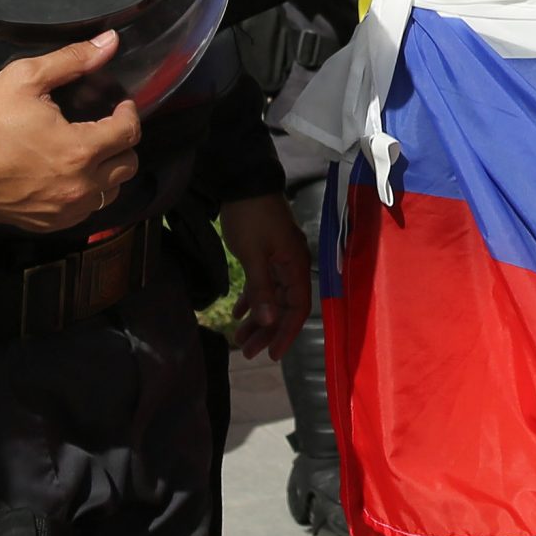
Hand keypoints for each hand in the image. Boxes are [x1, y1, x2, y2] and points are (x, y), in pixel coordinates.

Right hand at [0, 33, 143, 235]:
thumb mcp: (26, 78)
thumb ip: (72, 60)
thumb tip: (111, 42)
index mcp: (79, 149)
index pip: (128, 133)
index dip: (129, 113)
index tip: (120, 105)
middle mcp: (80, 186)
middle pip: (128, 165)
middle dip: (122, 142)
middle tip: (104, 126)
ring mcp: (66, 209)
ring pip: (111, 192)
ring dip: (108, 170)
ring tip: (89, 151)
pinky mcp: (51, 223)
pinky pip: (87, 211)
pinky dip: (87, 192)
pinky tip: (70, 175)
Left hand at [219, 193, 310, 360]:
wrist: (242, 181)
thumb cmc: (250, 217)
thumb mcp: (253, 254)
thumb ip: (261, 288)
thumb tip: (267, 321)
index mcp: (295, 266)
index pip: (297, 308)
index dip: (286, 333)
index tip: (271, 354)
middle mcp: (291, 266)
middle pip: (283, 307)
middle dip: (266, 331)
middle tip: (246, 352)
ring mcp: (278, 260)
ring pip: (271, 298)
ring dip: (257, 319)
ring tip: (238, 340)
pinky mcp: (265, 254)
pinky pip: (262, 284)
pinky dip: (252, 299)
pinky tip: (239, 314)